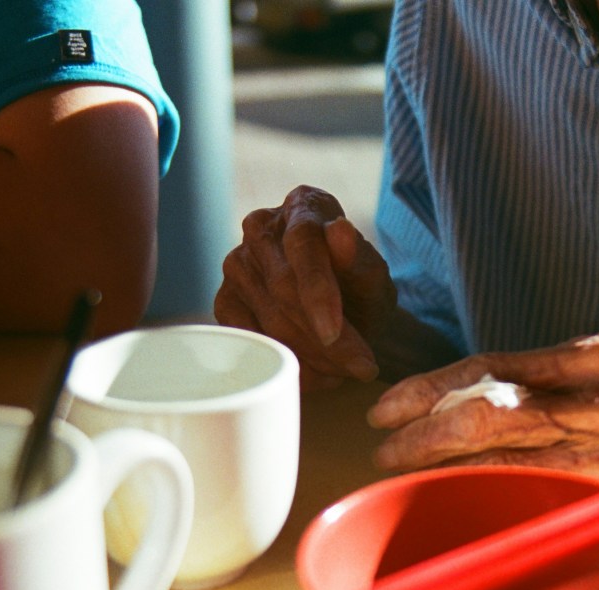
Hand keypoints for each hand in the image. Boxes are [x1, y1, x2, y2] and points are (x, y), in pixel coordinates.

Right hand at [214, 185, 396, 389]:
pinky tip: (318, 375)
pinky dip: (287, 365)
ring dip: (312, 358)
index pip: (302, 244)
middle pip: (284, 290)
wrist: (344, 315)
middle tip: (361, 368)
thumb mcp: (373, 278)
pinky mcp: (225, 302)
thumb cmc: (360, 288)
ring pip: (269, 322)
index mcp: (302, 205)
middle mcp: (260, 227)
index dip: (317, 291)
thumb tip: (340, 230)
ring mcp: (236, 264)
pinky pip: (251, 341)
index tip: (333, 332)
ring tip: (346, 372)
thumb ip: (360, 258)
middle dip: (325, 339)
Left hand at [367, 329, 598, 480]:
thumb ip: (550, 380)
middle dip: (421, 426)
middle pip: (487, 402)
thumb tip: (462, 397)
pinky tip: (452, 493)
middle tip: (382, 444)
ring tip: (399, 467)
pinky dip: (485, 487)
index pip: (490, 365)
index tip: (387, 407)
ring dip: (440, 460)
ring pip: (504, 444)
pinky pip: (536, 485)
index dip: (428, 387)